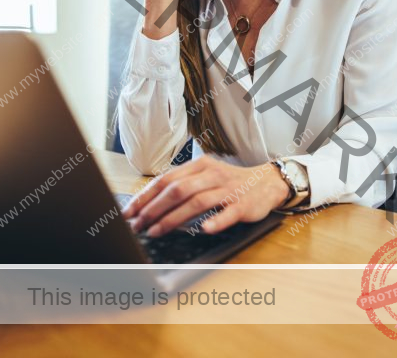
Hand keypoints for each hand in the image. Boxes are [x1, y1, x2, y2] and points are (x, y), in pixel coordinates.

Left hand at [121, 155, 289, 235]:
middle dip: (154, 209)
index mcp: (199, 166)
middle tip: (138, 225)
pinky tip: (204, 229)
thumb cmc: (230, 183)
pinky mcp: (243, 203)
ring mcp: (227, 189)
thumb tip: (150, 203)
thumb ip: (183, 186)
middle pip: (178, 189)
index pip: (166, 179)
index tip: (129, 211)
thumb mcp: (206, 177)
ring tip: (156, 231)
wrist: (266, 183)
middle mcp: (211, 174)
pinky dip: (216, 221)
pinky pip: (228, 212)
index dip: (146, 196)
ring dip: (174, 218)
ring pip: (197, 201)